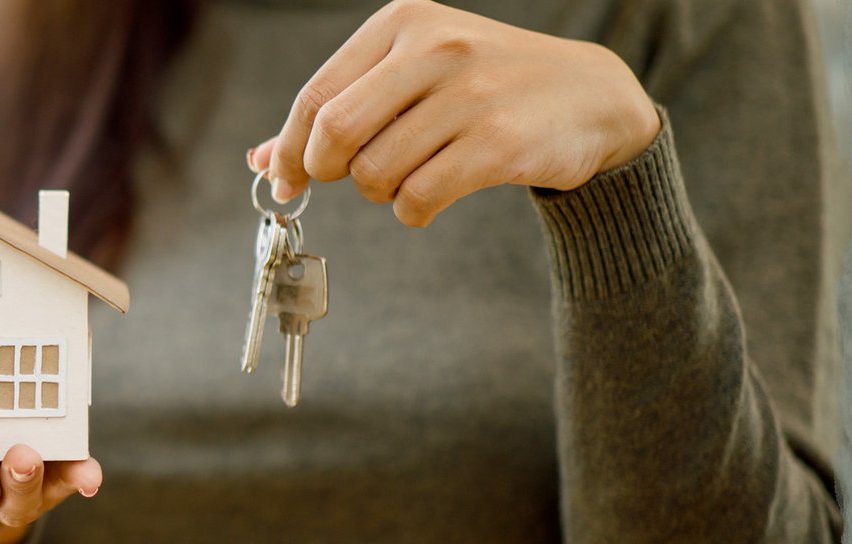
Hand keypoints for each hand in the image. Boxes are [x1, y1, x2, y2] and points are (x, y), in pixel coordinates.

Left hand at [248, 0, 659, 226]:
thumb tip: (261, 161)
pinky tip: (431, 198)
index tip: (281, 178)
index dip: (288, 148)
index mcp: (404, 24)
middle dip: (329, 171)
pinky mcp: (498, 144)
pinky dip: (412, 212)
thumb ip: (339, 109)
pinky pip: (418, 199)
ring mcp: (469, 96)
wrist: (591, 96)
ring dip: (380, 193)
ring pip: (376, 174)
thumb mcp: (412, 72)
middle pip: (335, 135)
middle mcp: (435, 50)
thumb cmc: (484, 85)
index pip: (317, 96)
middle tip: (352, 177)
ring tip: (409, 179)